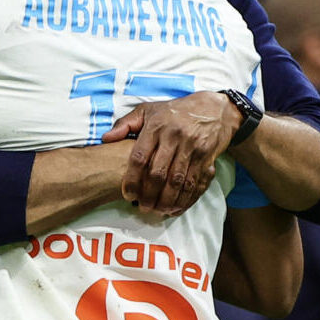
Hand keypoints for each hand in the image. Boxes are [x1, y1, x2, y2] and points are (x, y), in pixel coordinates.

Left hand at [102, 91, 240, 214]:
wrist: (213, 109)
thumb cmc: (174, 111)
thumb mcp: (148, 110)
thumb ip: (125, 124)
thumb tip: (106, 139)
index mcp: (156, 126)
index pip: (140, 157)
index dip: (132, 179)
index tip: (128, 194)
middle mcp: (174, 137)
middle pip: (159, 173)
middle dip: (149, 195)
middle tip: (143, 208)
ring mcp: (192, 148)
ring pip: (178, 182)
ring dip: (167, 201)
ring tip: (158, 211)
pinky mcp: (207, 157)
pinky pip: (196, 183)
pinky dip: (186, 199)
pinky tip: (176, 208)